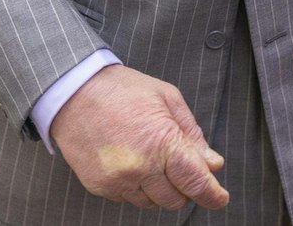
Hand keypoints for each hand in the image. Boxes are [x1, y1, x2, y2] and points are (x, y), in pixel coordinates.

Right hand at [50, 65, 229, 210]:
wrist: (73, 91)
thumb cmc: (120, 90)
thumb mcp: (166, 98)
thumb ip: (192, 134)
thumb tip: (212, 163)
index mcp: (161, 143)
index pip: (196, 183)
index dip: (212, 195)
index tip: (219, 197)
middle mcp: (140, 168)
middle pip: (176, 199)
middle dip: (184, 187)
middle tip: (178, 165)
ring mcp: (118, 180)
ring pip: (152, 202)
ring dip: (158, 188)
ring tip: (148, 157)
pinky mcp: (100, 186)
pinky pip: (127, 198)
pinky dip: (135, 186)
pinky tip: (129, 161)